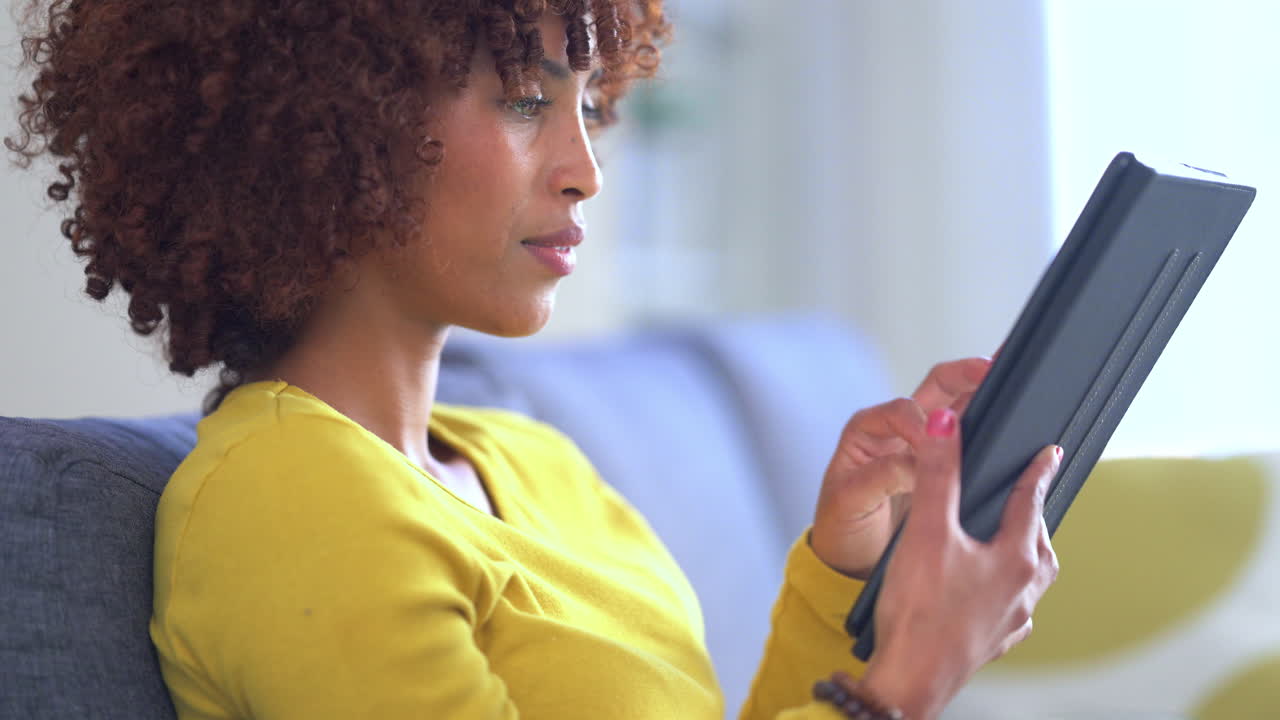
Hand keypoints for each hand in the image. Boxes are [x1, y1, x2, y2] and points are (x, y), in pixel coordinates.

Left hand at [810, 357, 991, 577]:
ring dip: (981, 394)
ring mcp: (922, 444)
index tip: (933, 445)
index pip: (901, 411)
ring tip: (1006, 386)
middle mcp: (895, 430)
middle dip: (963, 374)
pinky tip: (1006, 423)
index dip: (920, 424)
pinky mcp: (941, 464)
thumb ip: (882, 476)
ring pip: (956, 406)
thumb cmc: (842, 527)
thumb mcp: (851, 501)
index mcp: (866, 431)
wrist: (852, 561)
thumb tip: (920, 463)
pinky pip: (966, 437)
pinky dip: (987, 426)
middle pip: (935, 388)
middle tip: (990, 369)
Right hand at [857, 408, 1060, 719]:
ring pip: (1028, 578)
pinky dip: (1003, 590)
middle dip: (1031, 517)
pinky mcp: (991, 641)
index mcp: (1015, 559)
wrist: (908, 680)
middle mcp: (1021, 591)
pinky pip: (1009, 608)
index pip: (1032, 502)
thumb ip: (938, 474)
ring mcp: (1010, 620)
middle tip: (1022, 498)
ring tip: (1002, 541)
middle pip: (1037, 542)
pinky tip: (980, 590)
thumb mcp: (926, 531)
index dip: (1038, 471)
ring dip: (1021, 554)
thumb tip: (947, 425)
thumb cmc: (919, 614)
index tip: (1050, 454)